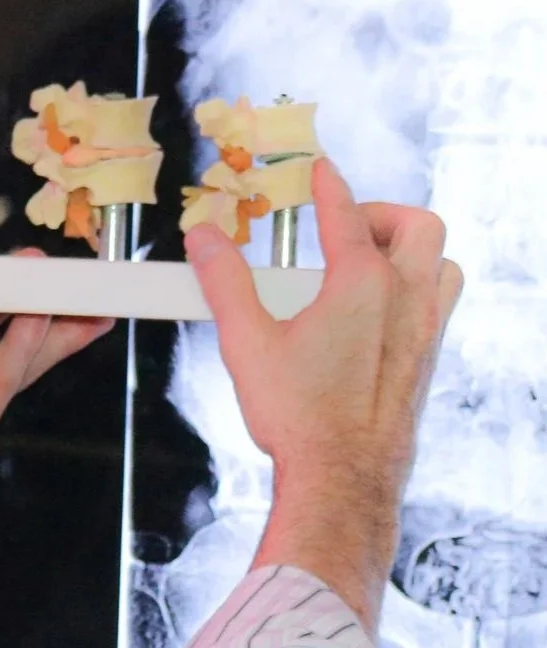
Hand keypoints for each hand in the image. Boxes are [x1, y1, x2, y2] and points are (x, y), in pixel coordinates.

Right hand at [185, 158, 462, 622]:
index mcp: (362, 285)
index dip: (329, 185)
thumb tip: (205, 239)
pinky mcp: (428, 360)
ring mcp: (425, 331)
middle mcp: (407, 300)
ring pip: (441, 263)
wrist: (344, 479)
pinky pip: (439, 302)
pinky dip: (415, 288)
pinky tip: (376, 312)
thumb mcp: (247, 342)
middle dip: (381, 213)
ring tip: (368, 262)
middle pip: (417, 225)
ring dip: (410, 250)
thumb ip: (224, 282)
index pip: (346, 213)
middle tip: (346, 224)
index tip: (320, 169)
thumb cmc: (301, 417)